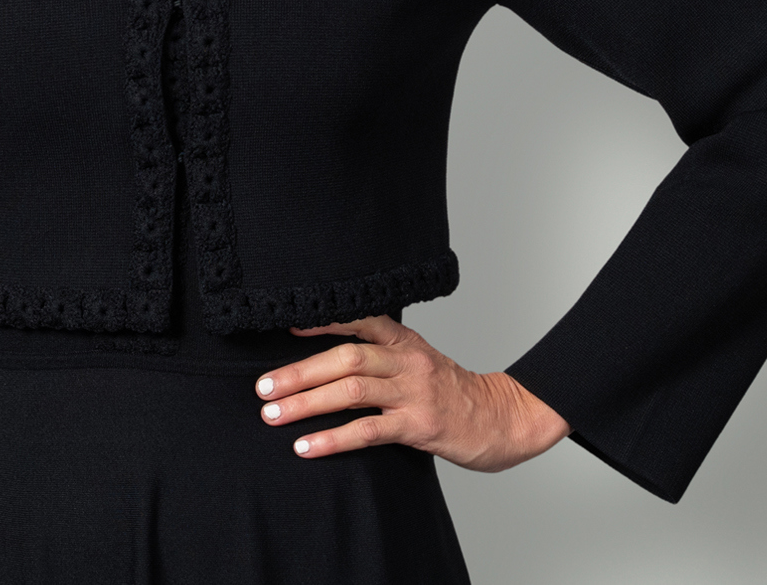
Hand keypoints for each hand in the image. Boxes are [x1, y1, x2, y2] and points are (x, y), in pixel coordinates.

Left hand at [252, 314, 569, 469]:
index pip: (357, 320)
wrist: (503, 418)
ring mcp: (414, 393)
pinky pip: (368, 431)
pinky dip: (333, 439)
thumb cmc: (451, 391)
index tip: (285, 324)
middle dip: (299, 372)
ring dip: (307, 403)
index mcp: (403, 340)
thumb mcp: (417, 360)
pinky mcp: (419, 426)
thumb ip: (381, 354)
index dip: (320, 321)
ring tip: (273, 414)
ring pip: (351, 392)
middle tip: (263, 387)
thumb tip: (327, 356)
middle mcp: (406, 360)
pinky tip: (307, 446)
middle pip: (345, 358)